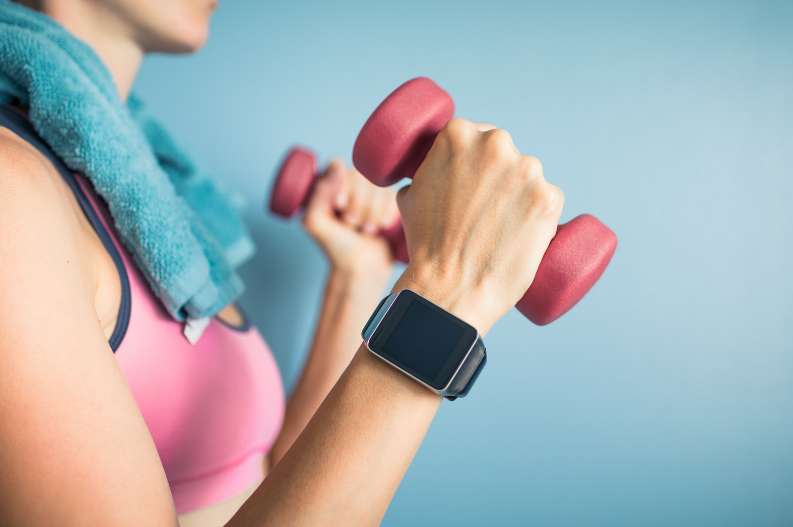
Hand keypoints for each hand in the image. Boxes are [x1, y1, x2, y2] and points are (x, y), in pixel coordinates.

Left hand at [302, 160, 398, 279]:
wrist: (361, 268)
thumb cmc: (335, 247)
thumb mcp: (316, 222)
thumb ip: (319, 193)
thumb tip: (337, 167)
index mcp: (327, 185)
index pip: (338, 166)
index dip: (343, 186)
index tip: (339, 207)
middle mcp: (348, 185)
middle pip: (361, 176)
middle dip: (358, 204)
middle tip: (351, 224)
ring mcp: (369, 193)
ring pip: (378, 187)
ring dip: (372, 212)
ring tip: (365, 230)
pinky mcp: (388, 203)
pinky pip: (393, 196)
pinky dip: (386, 214)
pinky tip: (380, 228)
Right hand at [393, 119, 563, 333]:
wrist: (450, 287)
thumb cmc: (426, 246)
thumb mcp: (409, 196)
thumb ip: (424, 173)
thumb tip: (430, 173)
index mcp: (457, 133)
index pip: (476, 136)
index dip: (475, 161)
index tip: (473, 182)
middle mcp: (495, 143)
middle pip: (505, 153)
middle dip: (499, 176)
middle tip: (486, 210)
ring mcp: (526, 169)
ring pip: (529, 177)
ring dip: (522, 196)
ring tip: (502, 230)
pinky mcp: (549, 197)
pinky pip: (549, 200)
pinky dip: (541, 217)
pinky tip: (523, 237)